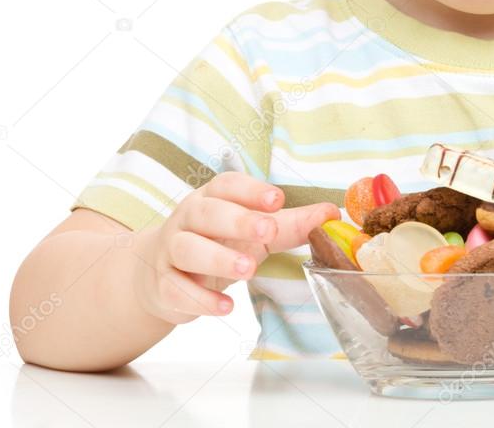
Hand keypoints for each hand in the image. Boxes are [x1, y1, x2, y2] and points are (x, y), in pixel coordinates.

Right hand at [133, 171, 340, 324]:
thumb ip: (292, 224)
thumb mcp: (255, 231)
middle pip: (207, 213)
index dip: (251, 190)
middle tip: (268, 231)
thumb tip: (332, 214)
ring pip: (187, 249)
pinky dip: (200, 300)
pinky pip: (175, 289)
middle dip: (237, 220)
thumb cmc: (218, 241)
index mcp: (213, 197)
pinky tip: (225, 307)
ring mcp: (171, 250)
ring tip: (250, 270)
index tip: (277, 199)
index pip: (227, 185)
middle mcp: (188, 218)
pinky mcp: (162, 283)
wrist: (162, 271)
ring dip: (218, 259)